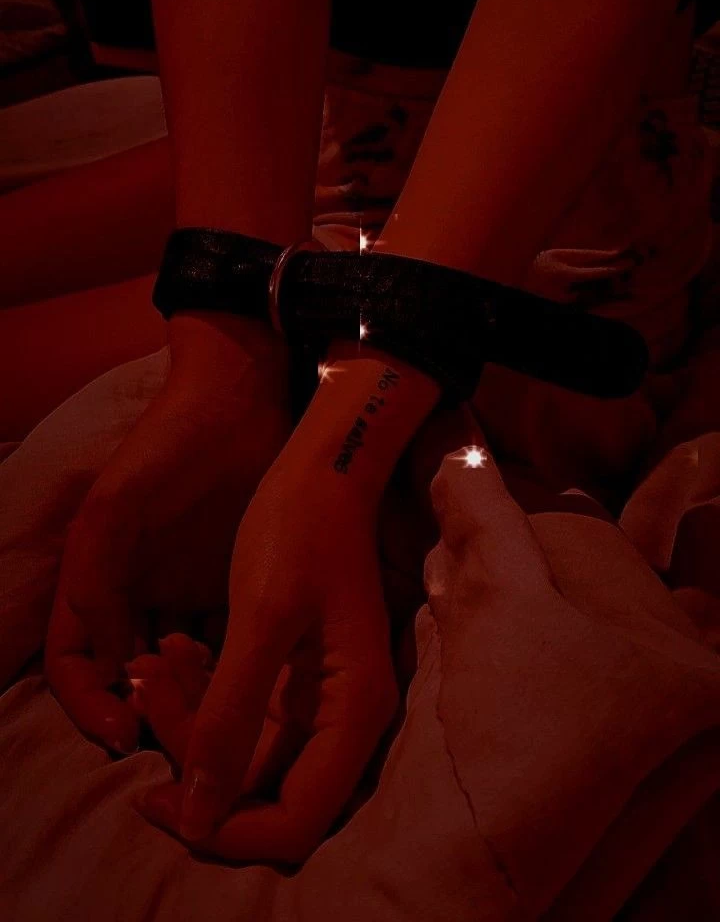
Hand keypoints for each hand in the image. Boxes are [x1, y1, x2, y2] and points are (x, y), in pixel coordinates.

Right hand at [45, 314, 291, 754]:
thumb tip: (114, 662)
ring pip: (184, 669)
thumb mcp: (115, 506)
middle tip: (181, 737)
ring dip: (196, 698)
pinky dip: (237, 669)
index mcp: (95, 580)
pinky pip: (232, 643)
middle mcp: (138, 595)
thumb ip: (95, 581)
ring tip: (221, 715)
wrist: (244, 401)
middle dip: (148, 711)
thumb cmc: (169, 445)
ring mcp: (189, 593)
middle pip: (130, 676)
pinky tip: (255, 681)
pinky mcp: (239, 587)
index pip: (74, 662)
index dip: (87, 702)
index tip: (123, 730)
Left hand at [135, 350, 438, 862]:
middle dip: (192, 762)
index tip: (161, 798)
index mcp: (354, 715)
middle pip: (262, 793)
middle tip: (144, 697)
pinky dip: (200, 693)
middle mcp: (344, 720)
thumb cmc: (300, 529)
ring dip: (188, 719)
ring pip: (244, 754)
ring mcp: (320, 699)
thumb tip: (198, 816)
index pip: (293, 825)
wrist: (321, 466)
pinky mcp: (295, 676)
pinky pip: (241, 714)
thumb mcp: (260, 620)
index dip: (225, 828)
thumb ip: (230, 719)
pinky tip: (173, 647)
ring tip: (152, 660)